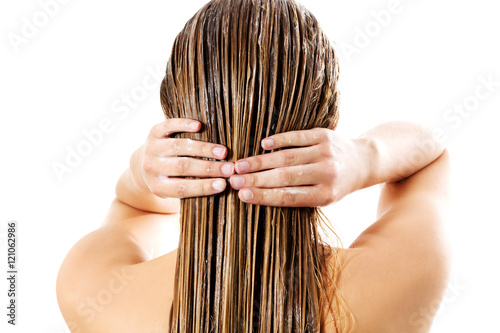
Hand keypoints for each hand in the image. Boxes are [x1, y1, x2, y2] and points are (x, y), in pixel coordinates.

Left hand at [139, 118, 234, 198]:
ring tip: (223, 152)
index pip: (181, 188)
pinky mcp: (153, 132)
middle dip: (209, 168)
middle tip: (229, 168)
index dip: (203, 187)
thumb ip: (193, 189)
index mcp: (158, 187)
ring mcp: (151, 148)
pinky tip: (199, 126)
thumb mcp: (175, 190)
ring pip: (179, 147)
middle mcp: (151, 168)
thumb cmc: (170, 180)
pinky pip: (168, 126)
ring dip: (203, 149)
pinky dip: (183, 125)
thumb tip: (223, 186)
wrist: (144, 164)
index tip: (223, 184)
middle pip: (182, 167)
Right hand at [229, 128, 366, 206]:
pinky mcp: (324, 135)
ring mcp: (325, 153)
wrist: (363, 162)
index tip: (242, 196)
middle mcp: (326, 174)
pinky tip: (262, 145)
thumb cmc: (336, 184)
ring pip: (287, 157)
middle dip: (256, 179)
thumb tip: (258, 195)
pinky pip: (297, 137)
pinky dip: (279, 140)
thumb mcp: (322, 198)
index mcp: (325, 195)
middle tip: (233, 180)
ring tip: (240, 165)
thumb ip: (296, 197)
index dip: (264, 196)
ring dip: (261, 161)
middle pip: (285, 177)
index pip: (289, 197)